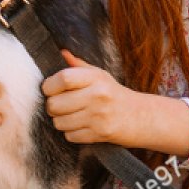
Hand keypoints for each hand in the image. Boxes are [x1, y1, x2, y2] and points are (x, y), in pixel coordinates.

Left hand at [42, 50, 188, 155]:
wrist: (139, 116)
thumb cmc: (113, 94)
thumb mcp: (99, 75)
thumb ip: (78, 65)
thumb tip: (60, 53)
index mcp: (96, 77)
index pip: (63, 78)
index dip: (49, 86)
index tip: (49, 89)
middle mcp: (98, 95)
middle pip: (55, 104)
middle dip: (52, 106)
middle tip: (60, 105)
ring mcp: (99, 116)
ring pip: (59, 123)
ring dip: (60, 121)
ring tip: (72, 115)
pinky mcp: (99, 134)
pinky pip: (69, 136)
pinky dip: (71, 133)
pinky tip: (82, 125)